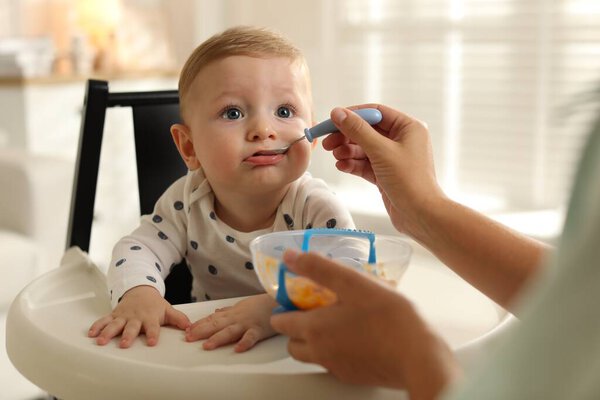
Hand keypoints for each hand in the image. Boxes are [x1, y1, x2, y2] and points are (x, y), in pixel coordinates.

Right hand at [88, 285, 190, 347]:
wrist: (140, 290)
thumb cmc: (154, 304)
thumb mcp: (167, 310)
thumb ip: (178, 319)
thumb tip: (190, 327)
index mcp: (150, 317)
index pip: (152, 327)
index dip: (153, 334)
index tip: (152, 342)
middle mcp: (135, 317)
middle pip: (131, 327)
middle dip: (128, 336)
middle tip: (125, 344)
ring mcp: (123, 316)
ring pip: (114, 325)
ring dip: (108, 333)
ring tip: (101, 341)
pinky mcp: (113, 315)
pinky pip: (103, 320)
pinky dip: (96, 326)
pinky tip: (91, 334)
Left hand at [185, 294, 277, 351]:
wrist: (280, 299)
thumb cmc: (262, 303)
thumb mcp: (243, 305)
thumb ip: (228, 310)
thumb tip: (216, 312)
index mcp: (233, 313)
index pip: (213, 318)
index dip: (200, 324)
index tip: (187, 330)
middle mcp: (237, 318)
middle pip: (217, 324)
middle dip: (202, 331)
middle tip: (188, 337)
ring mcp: (248, 324)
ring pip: (230, 331)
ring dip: (218, 338)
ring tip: (207, 346)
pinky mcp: (259, 330)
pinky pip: (251, 337)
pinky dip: (244, 343)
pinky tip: (237, 349)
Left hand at [270, 250, 459, 396]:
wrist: (420, 358)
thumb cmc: (389, 318)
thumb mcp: (353, 282)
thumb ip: (319, 268)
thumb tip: (290, 257)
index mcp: (314, 329)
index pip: (281, 322)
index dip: (284, 307)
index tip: (296, 295)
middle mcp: (320, 353)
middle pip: (293, 343)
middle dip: (296, 327)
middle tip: (315, 308)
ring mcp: (337, 368)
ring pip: (313, 355)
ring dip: (315, 340)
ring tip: (338, 319)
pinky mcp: (354, 376)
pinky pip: (334, 363)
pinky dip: (335, 349)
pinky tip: (356, 335)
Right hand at [322, 105, 444, 235]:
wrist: (421, 215)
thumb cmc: (409, 180)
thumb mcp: (380, 151)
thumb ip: (357, 130)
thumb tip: (338, 113)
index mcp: (408, 127)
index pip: (375, 113)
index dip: (352, 115)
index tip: (332, 120)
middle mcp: (402, 140)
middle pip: (367, 131)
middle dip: (346, 136)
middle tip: (327, 142)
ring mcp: (394, 158)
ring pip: (364, 149)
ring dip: (348, 151)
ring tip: (336, 156)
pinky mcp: (386, 174)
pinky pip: (366, 164)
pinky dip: (353, 164)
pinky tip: (342, 166)